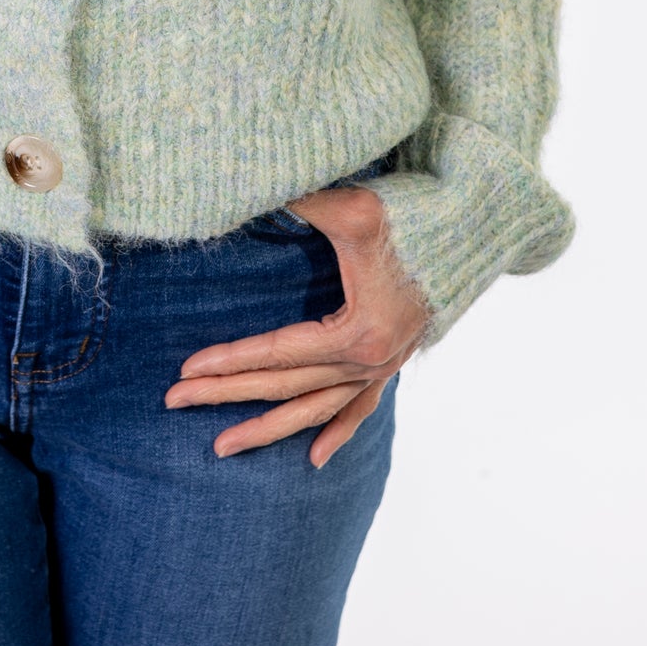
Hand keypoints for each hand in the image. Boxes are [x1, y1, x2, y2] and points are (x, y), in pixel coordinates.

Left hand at [164, 184, 431, 466]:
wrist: (472, 234)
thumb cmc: (413, 221)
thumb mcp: (355, 209)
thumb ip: (302, 203)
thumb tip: (252, 188)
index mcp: (356, 334)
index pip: (276, 354)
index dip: (229, 361)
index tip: (185, 370)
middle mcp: (369, 362)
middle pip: (285, 386)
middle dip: (226, 394)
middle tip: (175, 400)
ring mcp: (383, 368)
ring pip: (315, 409)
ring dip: (268, 429)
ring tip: (223, 447)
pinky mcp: (392, 362)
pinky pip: (360, 408)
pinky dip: (337, 432)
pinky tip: (314, 458)